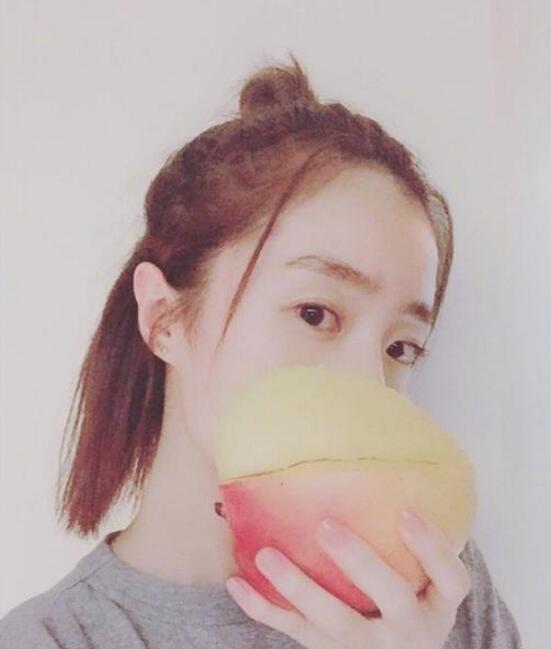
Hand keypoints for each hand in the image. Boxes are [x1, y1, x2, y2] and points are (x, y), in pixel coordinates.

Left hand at [225, 509, 470, 648]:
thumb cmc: (410, 594)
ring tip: (265, 554)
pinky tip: (236, 582)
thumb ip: (416, 536)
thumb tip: (397, 447)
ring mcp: (368, 648)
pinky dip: (262, 608)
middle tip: (326, 526)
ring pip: (334, 621)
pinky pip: (294, 633)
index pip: (451, 580)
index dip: (433, 548)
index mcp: (438, 606)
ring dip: (298, 587)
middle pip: (391, 598)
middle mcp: (409, 632)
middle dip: (360, 562)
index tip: (406, 511)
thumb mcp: (427, 577)